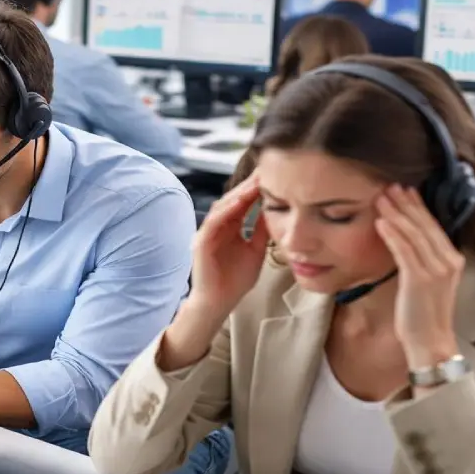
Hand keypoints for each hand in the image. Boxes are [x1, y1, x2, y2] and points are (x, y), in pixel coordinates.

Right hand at [186, 172, 270, 318]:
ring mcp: (207, 233)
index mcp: (229, 228)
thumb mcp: (255, 251)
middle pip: (233, 200)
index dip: (256, 189)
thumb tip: (273, 212)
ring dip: (238, 194)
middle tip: (265, 170)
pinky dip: (226, 211)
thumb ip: (260, 232)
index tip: (272, 176)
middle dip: (248, 185)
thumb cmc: (234, 281)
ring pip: (222, 207)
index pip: (242, 203)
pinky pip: (213, 222)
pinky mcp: (201, 243)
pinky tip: (239, 202)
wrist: (218, 303)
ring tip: (255, 181)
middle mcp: (217, 227)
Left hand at [374, 185, 463, 364]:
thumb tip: (403, 239)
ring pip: (414, 234)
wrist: (430, 341)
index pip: (433, 226)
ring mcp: (437, 270)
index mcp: (452, 259)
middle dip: (405, 203)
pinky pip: (405, 251)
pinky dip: (393, 235)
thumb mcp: (426, 281)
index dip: (417, 206)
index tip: (403, 190)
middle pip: (424, 225)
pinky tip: (381, 222)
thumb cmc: (422, 313)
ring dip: (395, 214)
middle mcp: (449, 261)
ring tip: (380, 198)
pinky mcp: (421, 279)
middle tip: (389, 185)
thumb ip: (421, 260)